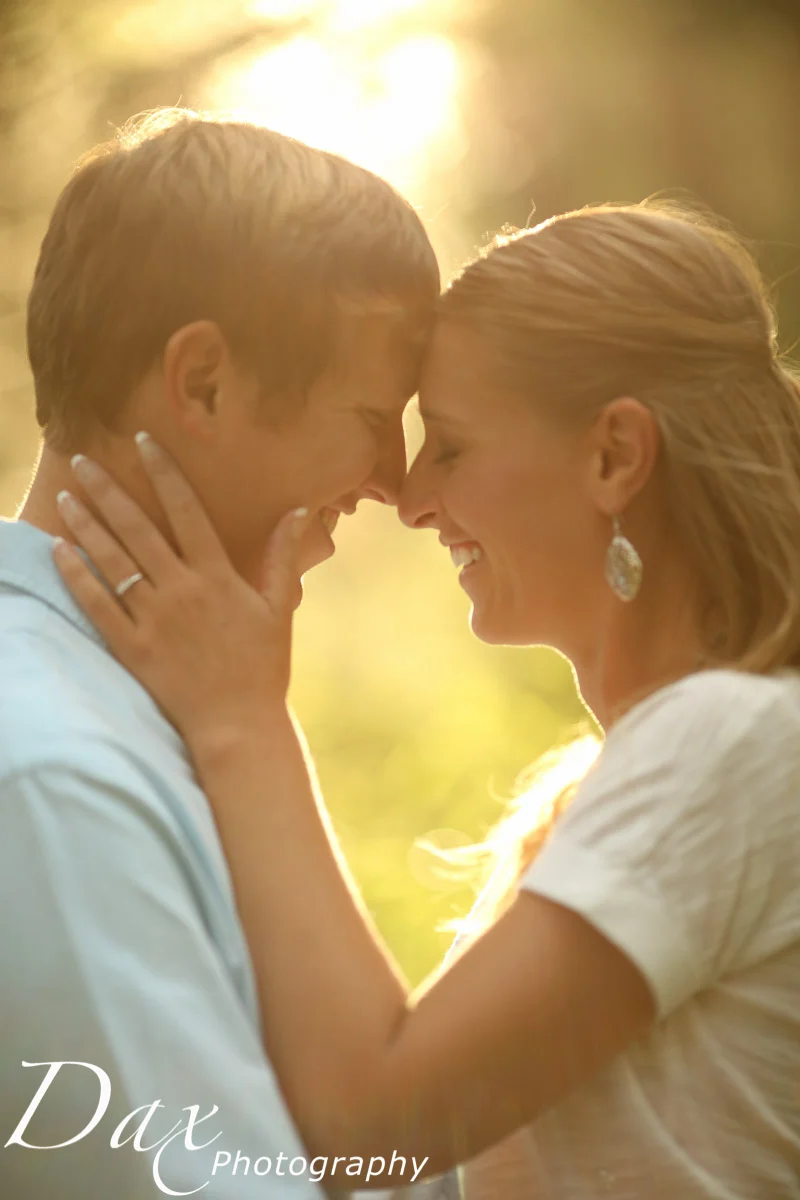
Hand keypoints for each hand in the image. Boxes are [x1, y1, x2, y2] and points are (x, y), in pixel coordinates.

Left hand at [53, 432, 309, 746]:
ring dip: (86, 525)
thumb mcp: (280, 608)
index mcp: (217, 576)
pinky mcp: (132, 647)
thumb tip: (299, 513)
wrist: (238, 724)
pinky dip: (77, 576)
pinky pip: (97, 605)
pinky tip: (61, 551)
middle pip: (137, 528)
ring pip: (112, 561)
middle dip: (108, 490)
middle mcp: (182, 590)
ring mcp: (153, 618)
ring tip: (66, 497)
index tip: (144, 442)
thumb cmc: (263, 667)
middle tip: (82, 461)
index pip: (186, 510)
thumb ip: (282, 557)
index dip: (163, 472)